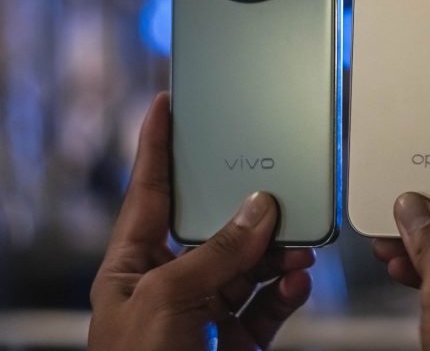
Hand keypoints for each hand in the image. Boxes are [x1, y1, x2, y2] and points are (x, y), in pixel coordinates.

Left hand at [88, 92, 314, 349]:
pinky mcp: (231, 344)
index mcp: (130, 268)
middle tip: (275, 187)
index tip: (165, 104)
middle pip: (210, 230)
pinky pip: (264, 308)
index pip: (146, 192)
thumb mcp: (167, 302)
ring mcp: (201, 315)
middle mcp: (166, 286)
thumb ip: (215, 253)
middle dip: (245, 211)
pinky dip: (284, 294)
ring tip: (299, 247)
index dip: (154, 146)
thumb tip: (258, 210)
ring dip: (276, 255)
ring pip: (246, 268)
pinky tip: (297, 283)